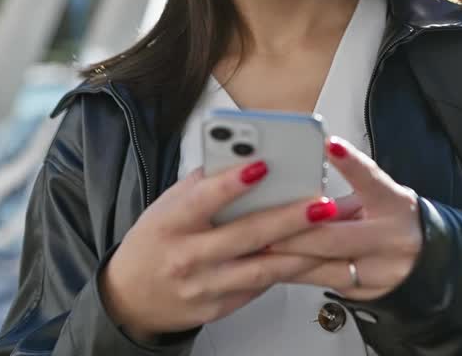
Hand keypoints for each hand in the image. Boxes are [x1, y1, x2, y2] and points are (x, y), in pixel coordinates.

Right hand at [100, 161, 337, 341]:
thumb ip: (200, 185)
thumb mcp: (165, 207)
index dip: (232, 184)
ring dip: (302, 250)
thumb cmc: (153, 244)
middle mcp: (188, 256)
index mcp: (171, 223)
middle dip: (289, 218)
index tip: (262, 165)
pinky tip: (313, 257)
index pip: (203, 200)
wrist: (132, 297)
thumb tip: (239, 156)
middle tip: (321, 203)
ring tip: (330, 231)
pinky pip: (260, 286)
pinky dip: (288, 270)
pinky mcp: (220, 307)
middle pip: (245, 236)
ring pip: (262, 268)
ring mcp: (206, 286)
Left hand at [268, 137, 421, 300]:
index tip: (330, 146)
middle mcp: (390, 239)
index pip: (371, 180)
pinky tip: (272, 267)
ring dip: (286, 257)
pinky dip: (294, 273)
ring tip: (255, 246)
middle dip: (292, 232)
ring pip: (323, 267)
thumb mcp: (379, 199)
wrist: (428, 263)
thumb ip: (344, 193)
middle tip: (260, 224)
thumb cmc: (392, 221)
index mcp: (394, 205)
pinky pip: (322, 283)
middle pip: (334, 237)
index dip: (350, 163)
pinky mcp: (365, 294)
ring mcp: (379, 272)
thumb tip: (295, 183)